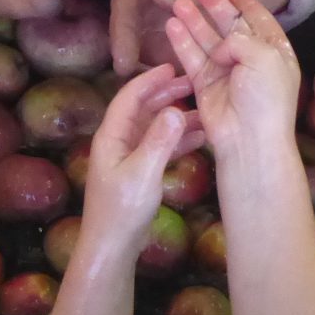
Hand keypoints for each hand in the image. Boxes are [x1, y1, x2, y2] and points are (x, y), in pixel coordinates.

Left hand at [82, 65, 196, 251]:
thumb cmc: (123, 210)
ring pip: (154, 128)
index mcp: (111, 137)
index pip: (129, 98)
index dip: (150, 81)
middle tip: (193, 83)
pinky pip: (160, 148)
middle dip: (166, 95)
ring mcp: (128, 158)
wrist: (112, 247)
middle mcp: (118, 142)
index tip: (172, 67)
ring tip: (202, 109)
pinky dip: (178, 140)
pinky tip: (200, 137)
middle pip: (142, 110)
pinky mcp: (139, 173)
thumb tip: (177, 110)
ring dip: (176, 118)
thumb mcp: (143, 173)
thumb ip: (160, 140)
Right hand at [110, 0, 314, 73]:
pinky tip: (185, 80)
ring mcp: (192, 3)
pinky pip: (195, 41)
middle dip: (137, 50)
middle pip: (142, 21)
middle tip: (136, 83)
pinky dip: (188, 58)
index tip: (123, 60)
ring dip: (160, 58)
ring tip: (158, 89)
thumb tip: (157, 0)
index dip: (124, 29)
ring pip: (165, 35)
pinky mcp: (212, 17)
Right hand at [163, 0, 298, 161]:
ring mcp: (226, 72)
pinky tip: (171, 24)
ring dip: (193, 20)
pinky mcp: (204, 85)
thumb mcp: (264, 57)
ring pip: (206, 39)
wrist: (249, 139)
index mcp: (274, 52)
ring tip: (177, 0)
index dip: (247, 4)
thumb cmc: (266, 97)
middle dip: (214, 6)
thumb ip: (241, 38)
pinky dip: (181, 41)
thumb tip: (221, 45)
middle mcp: (250, 59)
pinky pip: (191, 58)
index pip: (260, 21)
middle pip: (229, 26)